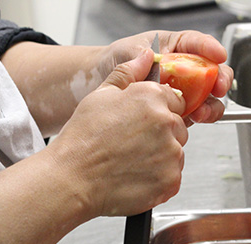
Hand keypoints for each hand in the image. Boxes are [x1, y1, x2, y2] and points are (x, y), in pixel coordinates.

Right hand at [47, 49, 187, 217]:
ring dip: (161, 157)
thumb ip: (128, 73)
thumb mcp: (100, 95)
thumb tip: (146, 56)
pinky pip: (173, 176)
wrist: (73, 179)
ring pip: (176, 153)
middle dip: (161, 135)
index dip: (156, 112)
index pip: (174, 100)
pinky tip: (136, 176)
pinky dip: (159, 179)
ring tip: (131, 161)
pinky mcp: (172, 180)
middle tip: (132, 144)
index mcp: (152, 98)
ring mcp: (172, 153)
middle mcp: (167, 123)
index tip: (141, 123)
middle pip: (177, 127)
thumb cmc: (83, 140)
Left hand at [103, 30, 233, 123]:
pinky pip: (198, 114)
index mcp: (175, 48)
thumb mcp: (127, 53)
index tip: (219, 55)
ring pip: (210, 97)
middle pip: (213, 72)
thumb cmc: (115, 64)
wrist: (101, 88)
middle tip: (218, 87)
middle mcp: (184, 69)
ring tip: (202, 111)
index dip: (211, 48)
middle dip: (220, 79)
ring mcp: (185, 91)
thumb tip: (155, 58)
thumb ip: (142, 56)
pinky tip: (193, 118)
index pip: (198, 44)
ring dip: (212, 105)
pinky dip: (200, 118)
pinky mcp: (181, 111)